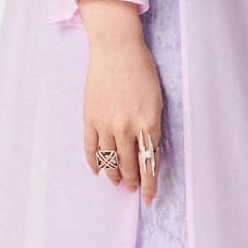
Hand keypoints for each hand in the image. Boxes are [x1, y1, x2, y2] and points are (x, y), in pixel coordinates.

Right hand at [78, 0, 161, 206]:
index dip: (149, 184)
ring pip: (110, 160)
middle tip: (133, 188)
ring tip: (117, 182)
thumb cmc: (142, 70)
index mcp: (148, 123)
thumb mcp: (157, 100)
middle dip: (132, 181)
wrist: (116, 49)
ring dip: (114, 174)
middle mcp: (127, 128)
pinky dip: (94, 161)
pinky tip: (98, 169)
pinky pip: (91, 147)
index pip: (150, 163)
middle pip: (130, 165)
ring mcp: (106, 124)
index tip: (149, 198)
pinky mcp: (90, 118)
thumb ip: (152, 127)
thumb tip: (148, 150)